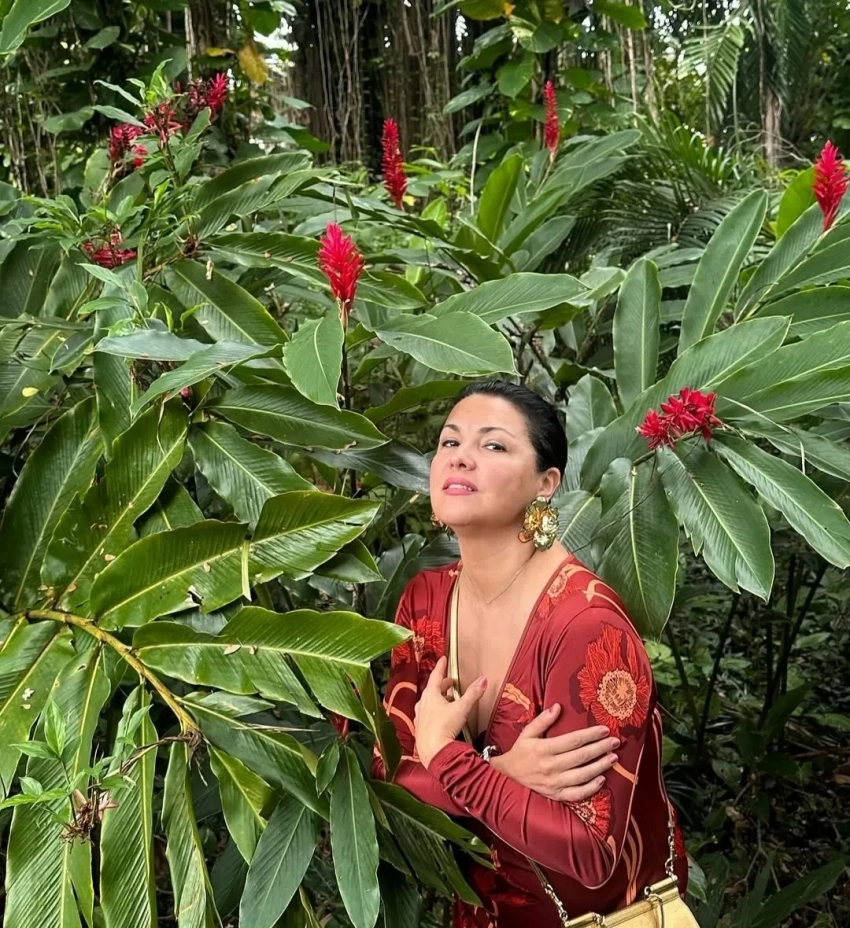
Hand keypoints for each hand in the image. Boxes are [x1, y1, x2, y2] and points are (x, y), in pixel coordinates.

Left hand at [414, 656, 486, 768]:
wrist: (433, 751)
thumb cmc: (445, 726)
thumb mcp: (462, 708)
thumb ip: (473, 693)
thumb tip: (483, 679)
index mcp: (430, 695)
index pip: (436, 676)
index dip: (441, 667)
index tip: (443, 659)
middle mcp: (422, 703)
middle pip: (433, 690)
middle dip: (443, 685)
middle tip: (452, 683)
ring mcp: (420, 716)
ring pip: (429, 703)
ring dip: (439, 699)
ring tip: (448, 700)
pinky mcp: (420, 729)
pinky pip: (427, 715)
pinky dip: (434, 712)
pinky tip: (440, 717)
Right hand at [489, 704, 617, 801]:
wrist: (508, 774)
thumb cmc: (521, 750)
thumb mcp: (528, 732)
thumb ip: (543, 720)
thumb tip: (558, 706)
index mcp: (544, 749)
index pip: (573, 740)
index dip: (590, 735)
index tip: (605, 729)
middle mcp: (550, 766)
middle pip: (581, 757)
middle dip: (601, 748)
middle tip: (616, 742)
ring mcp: (554, 783)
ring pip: (582, 775)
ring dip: (600, 766)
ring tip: (613, 758)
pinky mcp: (556, 795)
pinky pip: (576, 794)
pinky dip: (590, 788)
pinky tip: (602, 780)